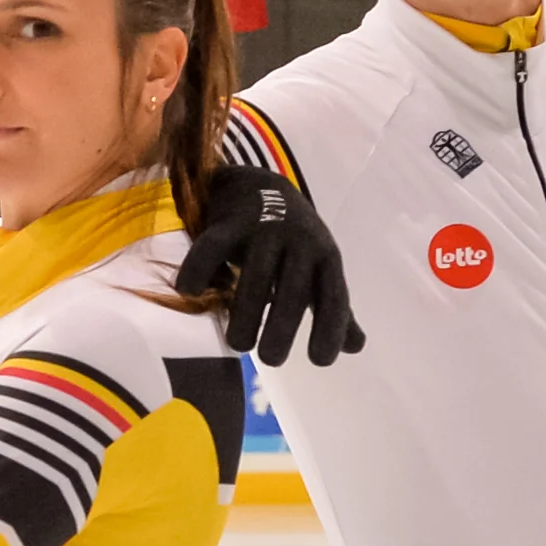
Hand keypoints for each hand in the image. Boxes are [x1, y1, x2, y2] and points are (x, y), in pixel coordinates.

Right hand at [176, 165, 365, 366]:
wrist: (260, 184)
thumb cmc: (294, 240)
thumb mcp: (319, 269)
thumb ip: (335, 306)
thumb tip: (355, 346)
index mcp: (324, 256)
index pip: (333, 295)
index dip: (329, 327)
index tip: (319, 360)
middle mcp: (298, 241)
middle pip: (292, 290)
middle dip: (282, 328)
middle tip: (271, 359)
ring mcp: (263, 229)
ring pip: (255, 277)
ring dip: (245, 316)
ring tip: (239, 345)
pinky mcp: (228, 222)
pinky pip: (212, 249)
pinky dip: (199, 272)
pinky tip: (190, 292)